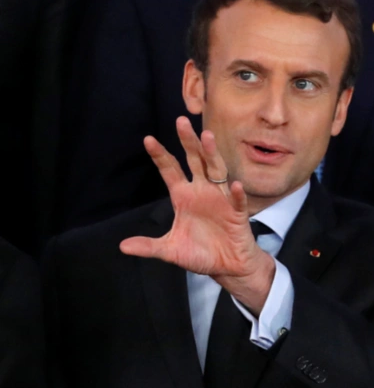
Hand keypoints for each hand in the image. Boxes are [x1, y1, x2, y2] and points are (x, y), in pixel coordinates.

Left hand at [120, 117, 274, 313]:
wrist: (228, 266)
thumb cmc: (201, 253)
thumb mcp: (171, 250)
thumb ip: (149, 247)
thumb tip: (123, 246)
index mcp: (184, 196)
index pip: (170, 170)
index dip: (160, 155)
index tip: (148, 139)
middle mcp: (202, 192)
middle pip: (195, 161)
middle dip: (188, 142)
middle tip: (181, 121)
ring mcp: (221, 200)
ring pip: (217, 172)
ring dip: (212, 155)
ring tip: (207, 137)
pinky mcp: (237, 214)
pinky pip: (237, 201)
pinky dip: (236, 194)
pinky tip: (235, 185)